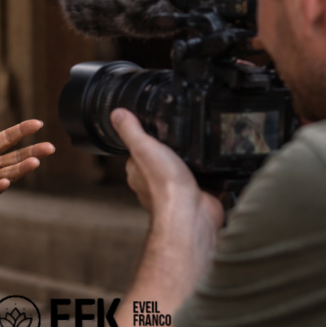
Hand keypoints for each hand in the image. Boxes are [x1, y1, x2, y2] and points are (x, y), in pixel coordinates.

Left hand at [111, 108, 222, 227]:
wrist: (192, 212)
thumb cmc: (166, 186)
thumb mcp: (144, 147)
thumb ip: (130, 130)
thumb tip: (117, 114)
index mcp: (137, 171)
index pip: (136, 150)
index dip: (144, 139)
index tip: (153, 129)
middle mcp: (153, 183)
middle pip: (160, 159)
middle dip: (170, 151)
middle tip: (179, 139)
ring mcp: (175, 190)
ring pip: (180, 170)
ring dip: (188, 162)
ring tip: (195, 150)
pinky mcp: (195, 195)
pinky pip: (200, 180)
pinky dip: (205, 173)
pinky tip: (208, 166)